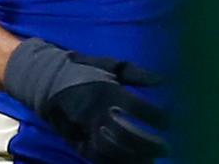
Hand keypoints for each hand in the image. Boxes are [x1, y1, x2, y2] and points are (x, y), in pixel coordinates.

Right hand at [4, 39, 168, 162]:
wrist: (47, 79)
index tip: (171, 121)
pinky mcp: (76, 141)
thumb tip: (164, 80)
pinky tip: (131, 163)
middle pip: (127, 133)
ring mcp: (85, 129)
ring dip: (135, 158)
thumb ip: (138, 74)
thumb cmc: (86, 70)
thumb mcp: (112, 65)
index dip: (158, 117)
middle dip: (150, 143)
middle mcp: (97, 112)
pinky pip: (97, 158)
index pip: (138, 108)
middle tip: (167, 147)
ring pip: (113, 150)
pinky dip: (115, 163)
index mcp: (108, 90)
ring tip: (152, 160)